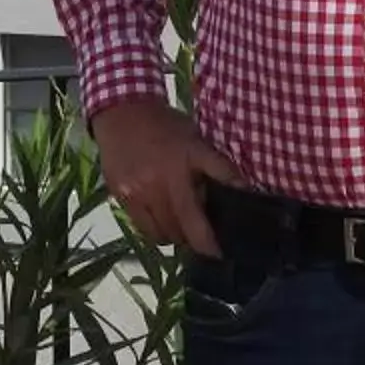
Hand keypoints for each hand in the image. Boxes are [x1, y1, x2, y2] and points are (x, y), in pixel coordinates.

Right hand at [89, 98, 241, 258]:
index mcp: (177, 176)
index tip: (219, 252)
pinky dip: (154, 228)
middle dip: (191, 238)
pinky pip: (140, 227)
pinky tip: (161, 214)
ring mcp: (133, 196)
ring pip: (158, 235)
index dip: (208, 244)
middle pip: (177, 233)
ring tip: (180, 222)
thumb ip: (220, 169)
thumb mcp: (198, 142)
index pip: (195, 224)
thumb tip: (245, 190)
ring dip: (172, 235)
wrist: (122, 112)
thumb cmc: (167, 127)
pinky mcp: (119, 198)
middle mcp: (153, 190)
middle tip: (200, 229)